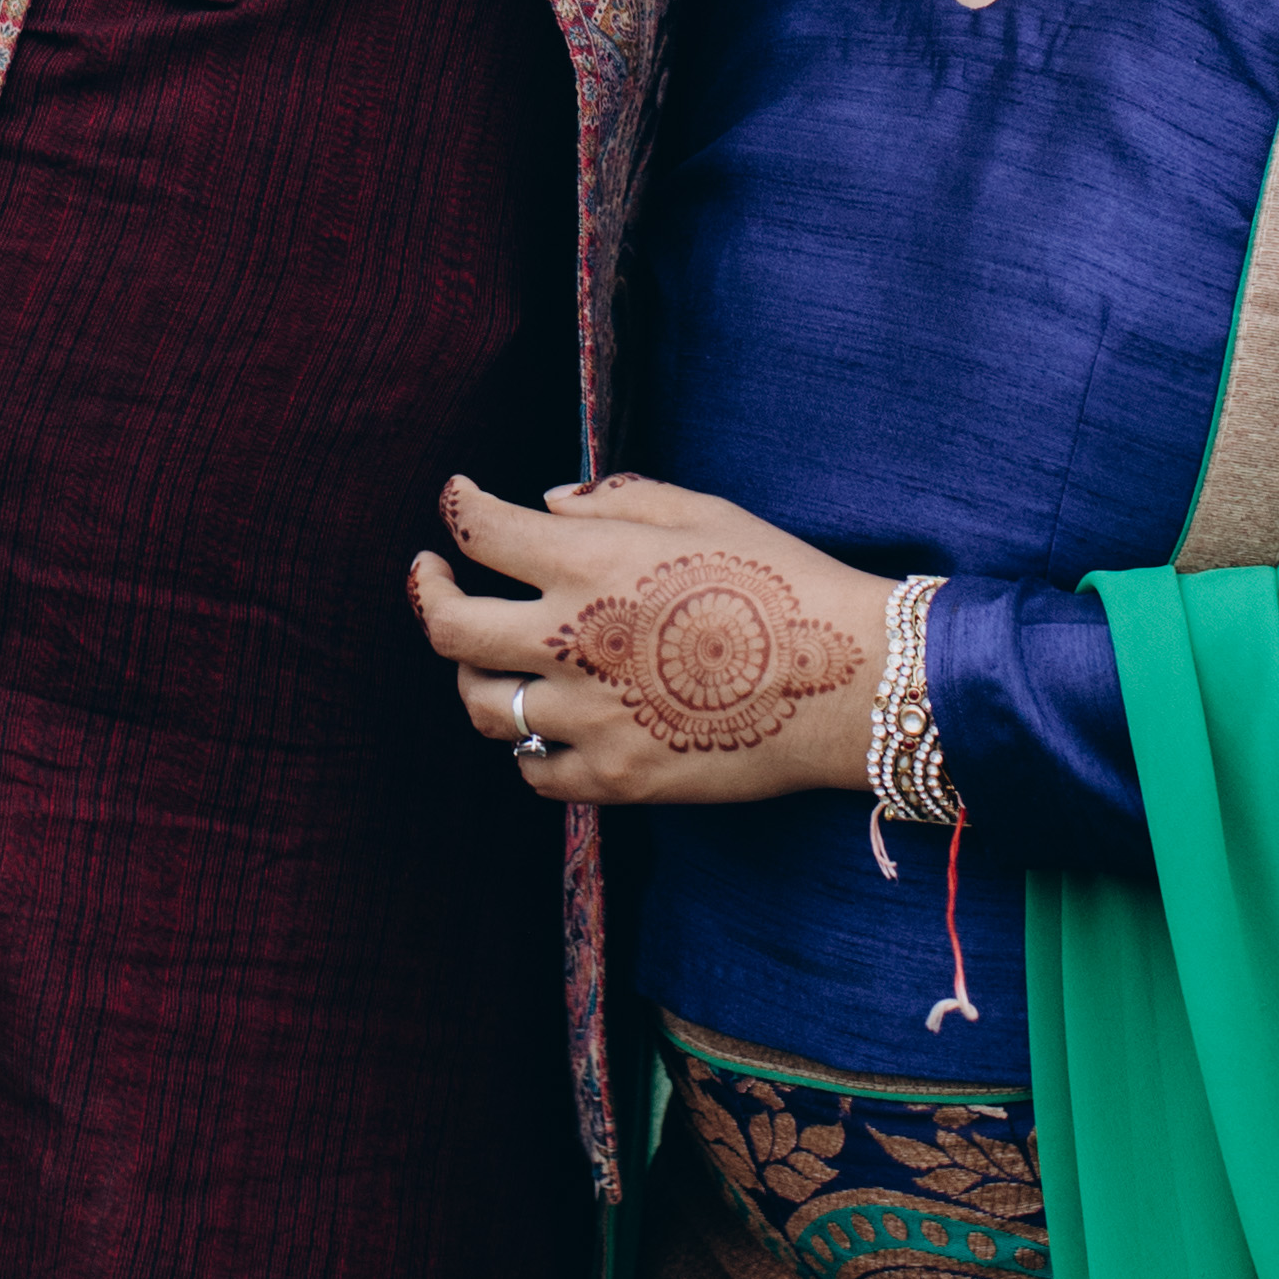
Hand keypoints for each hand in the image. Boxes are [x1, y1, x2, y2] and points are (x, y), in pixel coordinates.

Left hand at [409, 473, 887, 804]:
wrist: (849, 680)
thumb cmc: (783, 580)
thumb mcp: (703, 513)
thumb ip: (614, 501)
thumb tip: (546, 503)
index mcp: (589, 564)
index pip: (483, 531)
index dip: (458, 508)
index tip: (456, 501)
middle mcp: (572, 640)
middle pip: (450, 628)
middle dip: (429, 593)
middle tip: (432, 575)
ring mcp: (589, 717)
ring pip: (482, 706)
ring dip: (475, 675)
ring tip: (488, 657)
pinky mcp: (615, 777)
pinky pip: (534, 770)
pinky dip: (530, 745)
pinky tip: (547, 722)